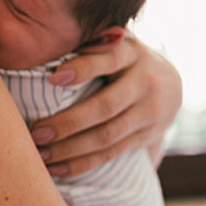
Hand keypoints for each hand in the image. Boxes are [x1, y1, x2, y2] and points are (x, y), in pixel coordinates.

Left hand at [30, 33, 181, 176]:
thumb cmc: (121, 57)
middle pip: (106, 106)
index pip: (109, 59)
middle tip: (36, 133)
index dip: (83, 68)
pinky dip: (82, 163)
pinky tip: (55, 169)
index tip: (53, 78)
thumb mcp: (112, 40)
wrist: (169, 82)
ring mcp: (150, 113)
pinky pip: (112, 154)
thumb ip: (89, 39)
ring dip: (70, 149)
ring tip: (40, 154)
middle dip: (68, 123)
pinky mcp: (147, 136)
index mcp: (132, 52)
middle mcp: (146, 82)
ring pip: (108, 136)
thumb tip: (49, 37)